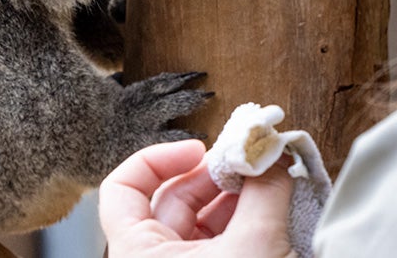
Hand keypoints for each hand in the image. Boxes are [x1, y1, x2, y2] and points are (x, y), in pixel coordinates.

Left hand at [100, 140, 296, 255]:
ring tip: (269, 176)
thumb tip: (274, 149)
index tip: (198, 148)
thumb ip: (264, 191)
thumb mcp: (253, 246)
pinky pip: (220, 237)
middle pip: (173, 195)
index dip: (158, 157)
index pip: (121, 188)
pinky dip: (244, 217)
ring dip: (237, 193)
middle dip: (215, 172)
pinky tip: (272, 202)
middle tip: (251, 157)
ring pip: (201, 217)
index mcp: (139, 253)